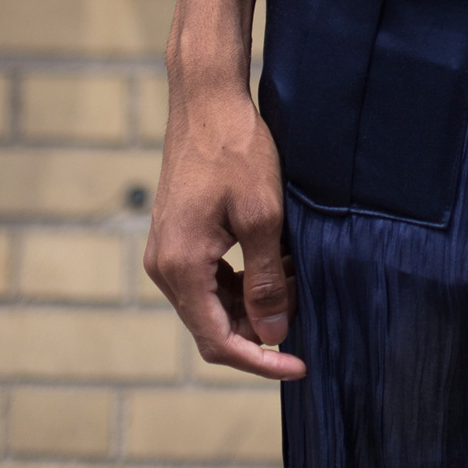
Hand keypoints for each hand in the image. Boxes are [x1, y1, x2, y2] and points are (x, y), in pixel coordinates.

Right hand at [144, 80, 305, 380]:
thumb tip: (273, 335)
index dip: (261, 361)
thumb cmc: (236, 152)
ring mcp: (166, 252)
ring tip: (296, 282)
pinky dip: (242, 283)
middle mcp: (163, 267)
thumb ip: (267, 281)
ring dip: (253, 305)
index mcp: (180, 267)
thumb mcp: (263, 217)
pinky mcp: (176, 237)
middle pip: (212, 327)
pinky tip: (276, 265)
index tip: (299, 366)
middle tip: (303, 315)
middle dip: (259, 331)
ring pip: (211, 304)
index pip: (218, 341)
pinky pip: (207, 280)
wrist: (207, 101)